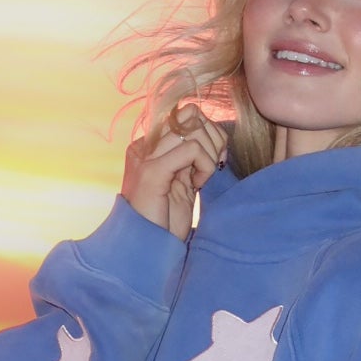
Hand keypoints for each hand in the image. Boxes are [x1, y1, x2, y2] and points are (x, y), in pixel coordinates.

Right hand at [122, 104, 228, 239]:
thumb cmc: (165, 221)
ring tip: (200, 180)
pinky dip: (204, 165)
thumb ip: (191, 158)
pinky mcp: (151, 170)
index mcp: (149, 146)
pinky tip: (197, 184)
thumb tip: (216, 135)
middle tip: (212, 167)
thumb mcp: (182, 182)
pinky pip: (192, 149)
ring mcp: (145, 156)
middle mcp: (144, 145)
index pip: (186, 114)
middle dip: (213, 138)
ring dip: (209, 154)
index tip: (216, 159)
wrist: (145, 247)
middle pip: (191, 114)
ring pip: (193, 129)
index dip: (210, 132)